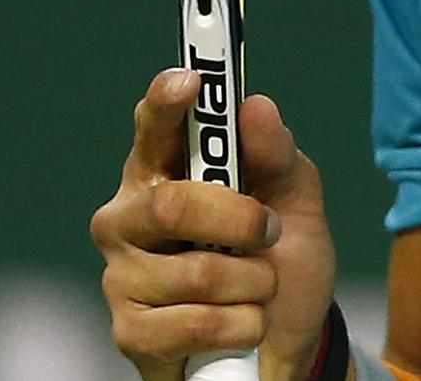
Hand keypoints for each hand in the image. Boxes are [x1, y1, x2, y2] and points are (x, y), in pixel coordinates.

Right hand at [91, 69, 337, 380]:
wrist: (290, 340)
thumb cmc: (281, 258)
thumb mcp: (297, 202)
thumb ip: (278, 155)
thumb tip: (257, 106)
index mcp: (167, 171)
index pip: (155, 126)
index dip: (167, 102)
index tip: (191, 80)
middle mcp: (130, 217)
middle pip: (173, 204)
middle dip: (241, 220)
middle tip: (269, 230)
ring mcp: (124, 275)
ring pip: (196, 272)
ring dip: (253, 282)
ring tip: (258, 286)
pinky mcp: (130, 331)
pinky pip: (195, 323)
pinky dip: (241, 325)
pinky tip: (243, 323)